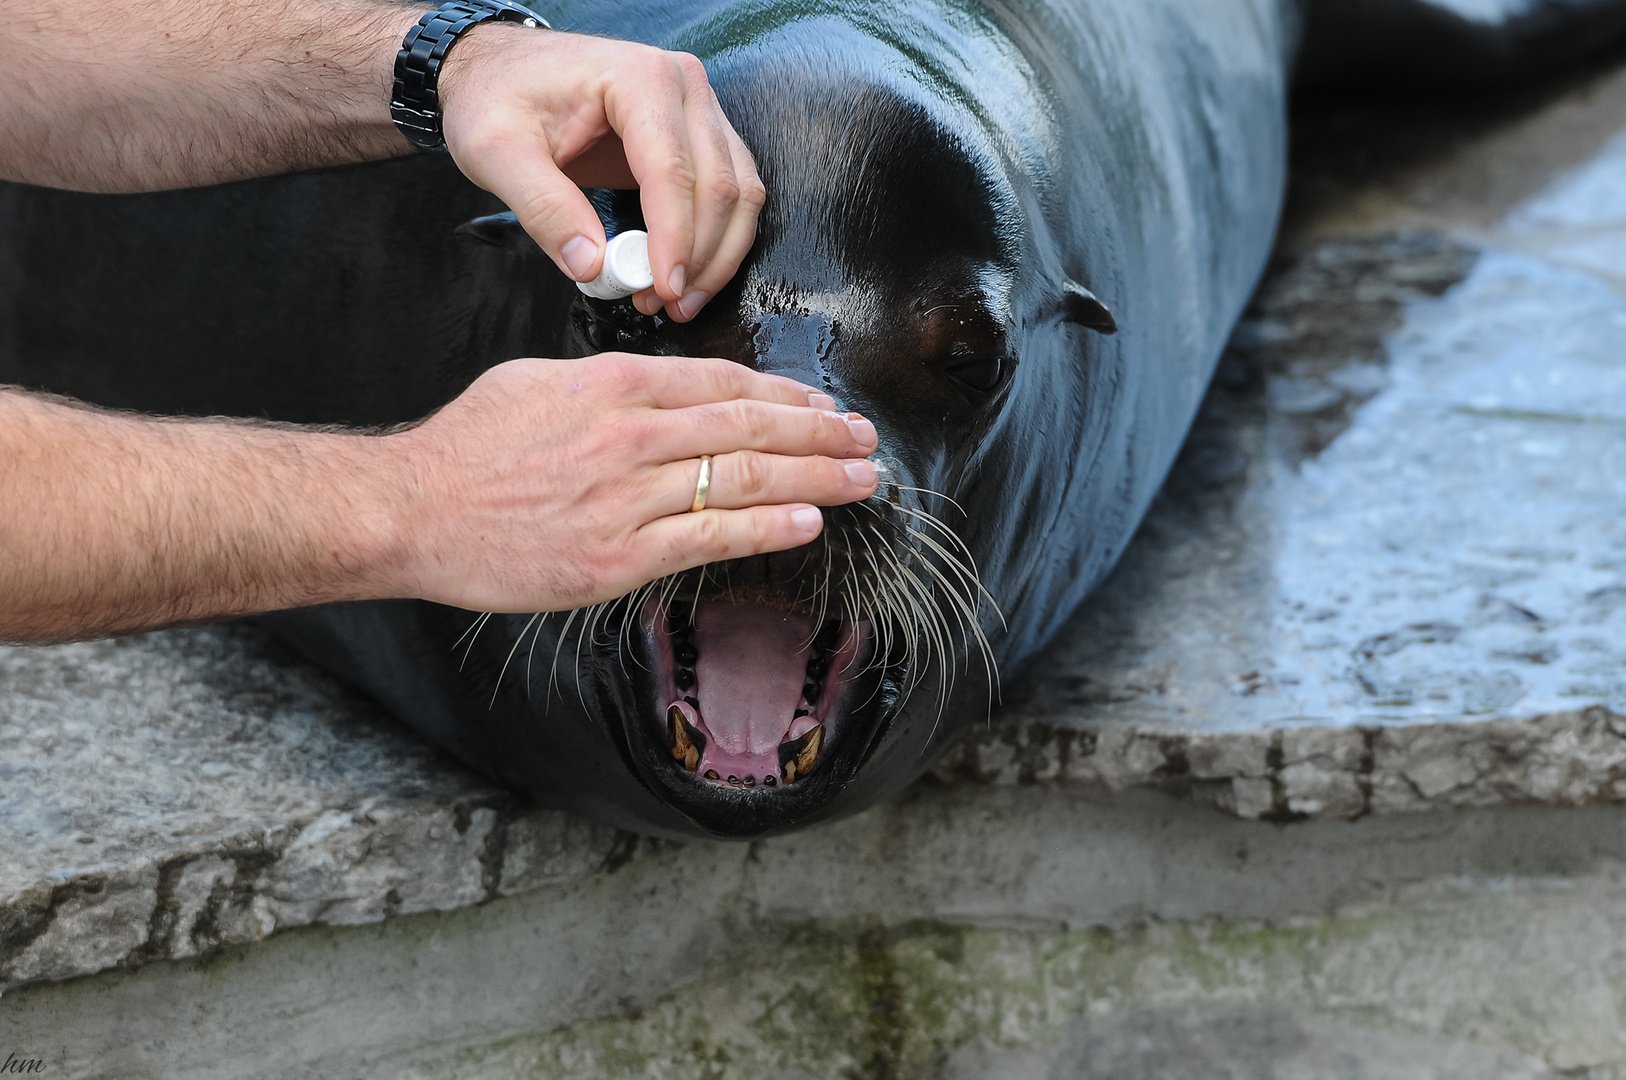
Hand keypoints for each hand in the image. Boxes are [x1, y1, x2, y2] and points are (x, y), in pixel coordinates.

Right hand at [382, 354, 878, 612]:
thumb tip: (664, 391)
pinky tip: (807, 523)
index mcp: (612, 384)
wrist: (412, 511)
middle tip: (866, 440)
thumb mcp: (538, 383)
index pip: (722, 383)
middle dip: (819, 434)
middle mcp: (629, 435)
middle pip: (748, 428)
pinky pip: (709, 539)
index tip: (825, 407)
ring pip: (742, 480)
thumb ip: (609, 384)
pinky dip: (765, 529)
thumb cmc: (468, 448)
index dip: (786, 397)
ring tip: (860, 480)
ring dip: (813, 479)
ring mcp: (625, 498)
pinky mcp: (617, 558)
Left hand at [436, 27, 762, 323]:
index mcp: (640, 79)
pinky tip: (687, 275)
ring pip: (740, 194)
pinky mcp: (700, 137)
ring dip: (718, 256)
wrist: (501, 70)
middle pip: (720, 186)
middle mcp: (685, 87)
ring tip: (678, 301)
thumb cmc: (498, 97)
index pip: (673, 171)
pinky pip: (733, 193)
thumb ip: (544, 208)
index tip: (661, 290)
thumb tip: (593, 266)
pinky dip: (718, 241)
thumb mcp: (497, 151)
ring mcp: (700, 110)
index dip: (674, 240)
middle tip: (664, 305)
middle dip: (699, 258)